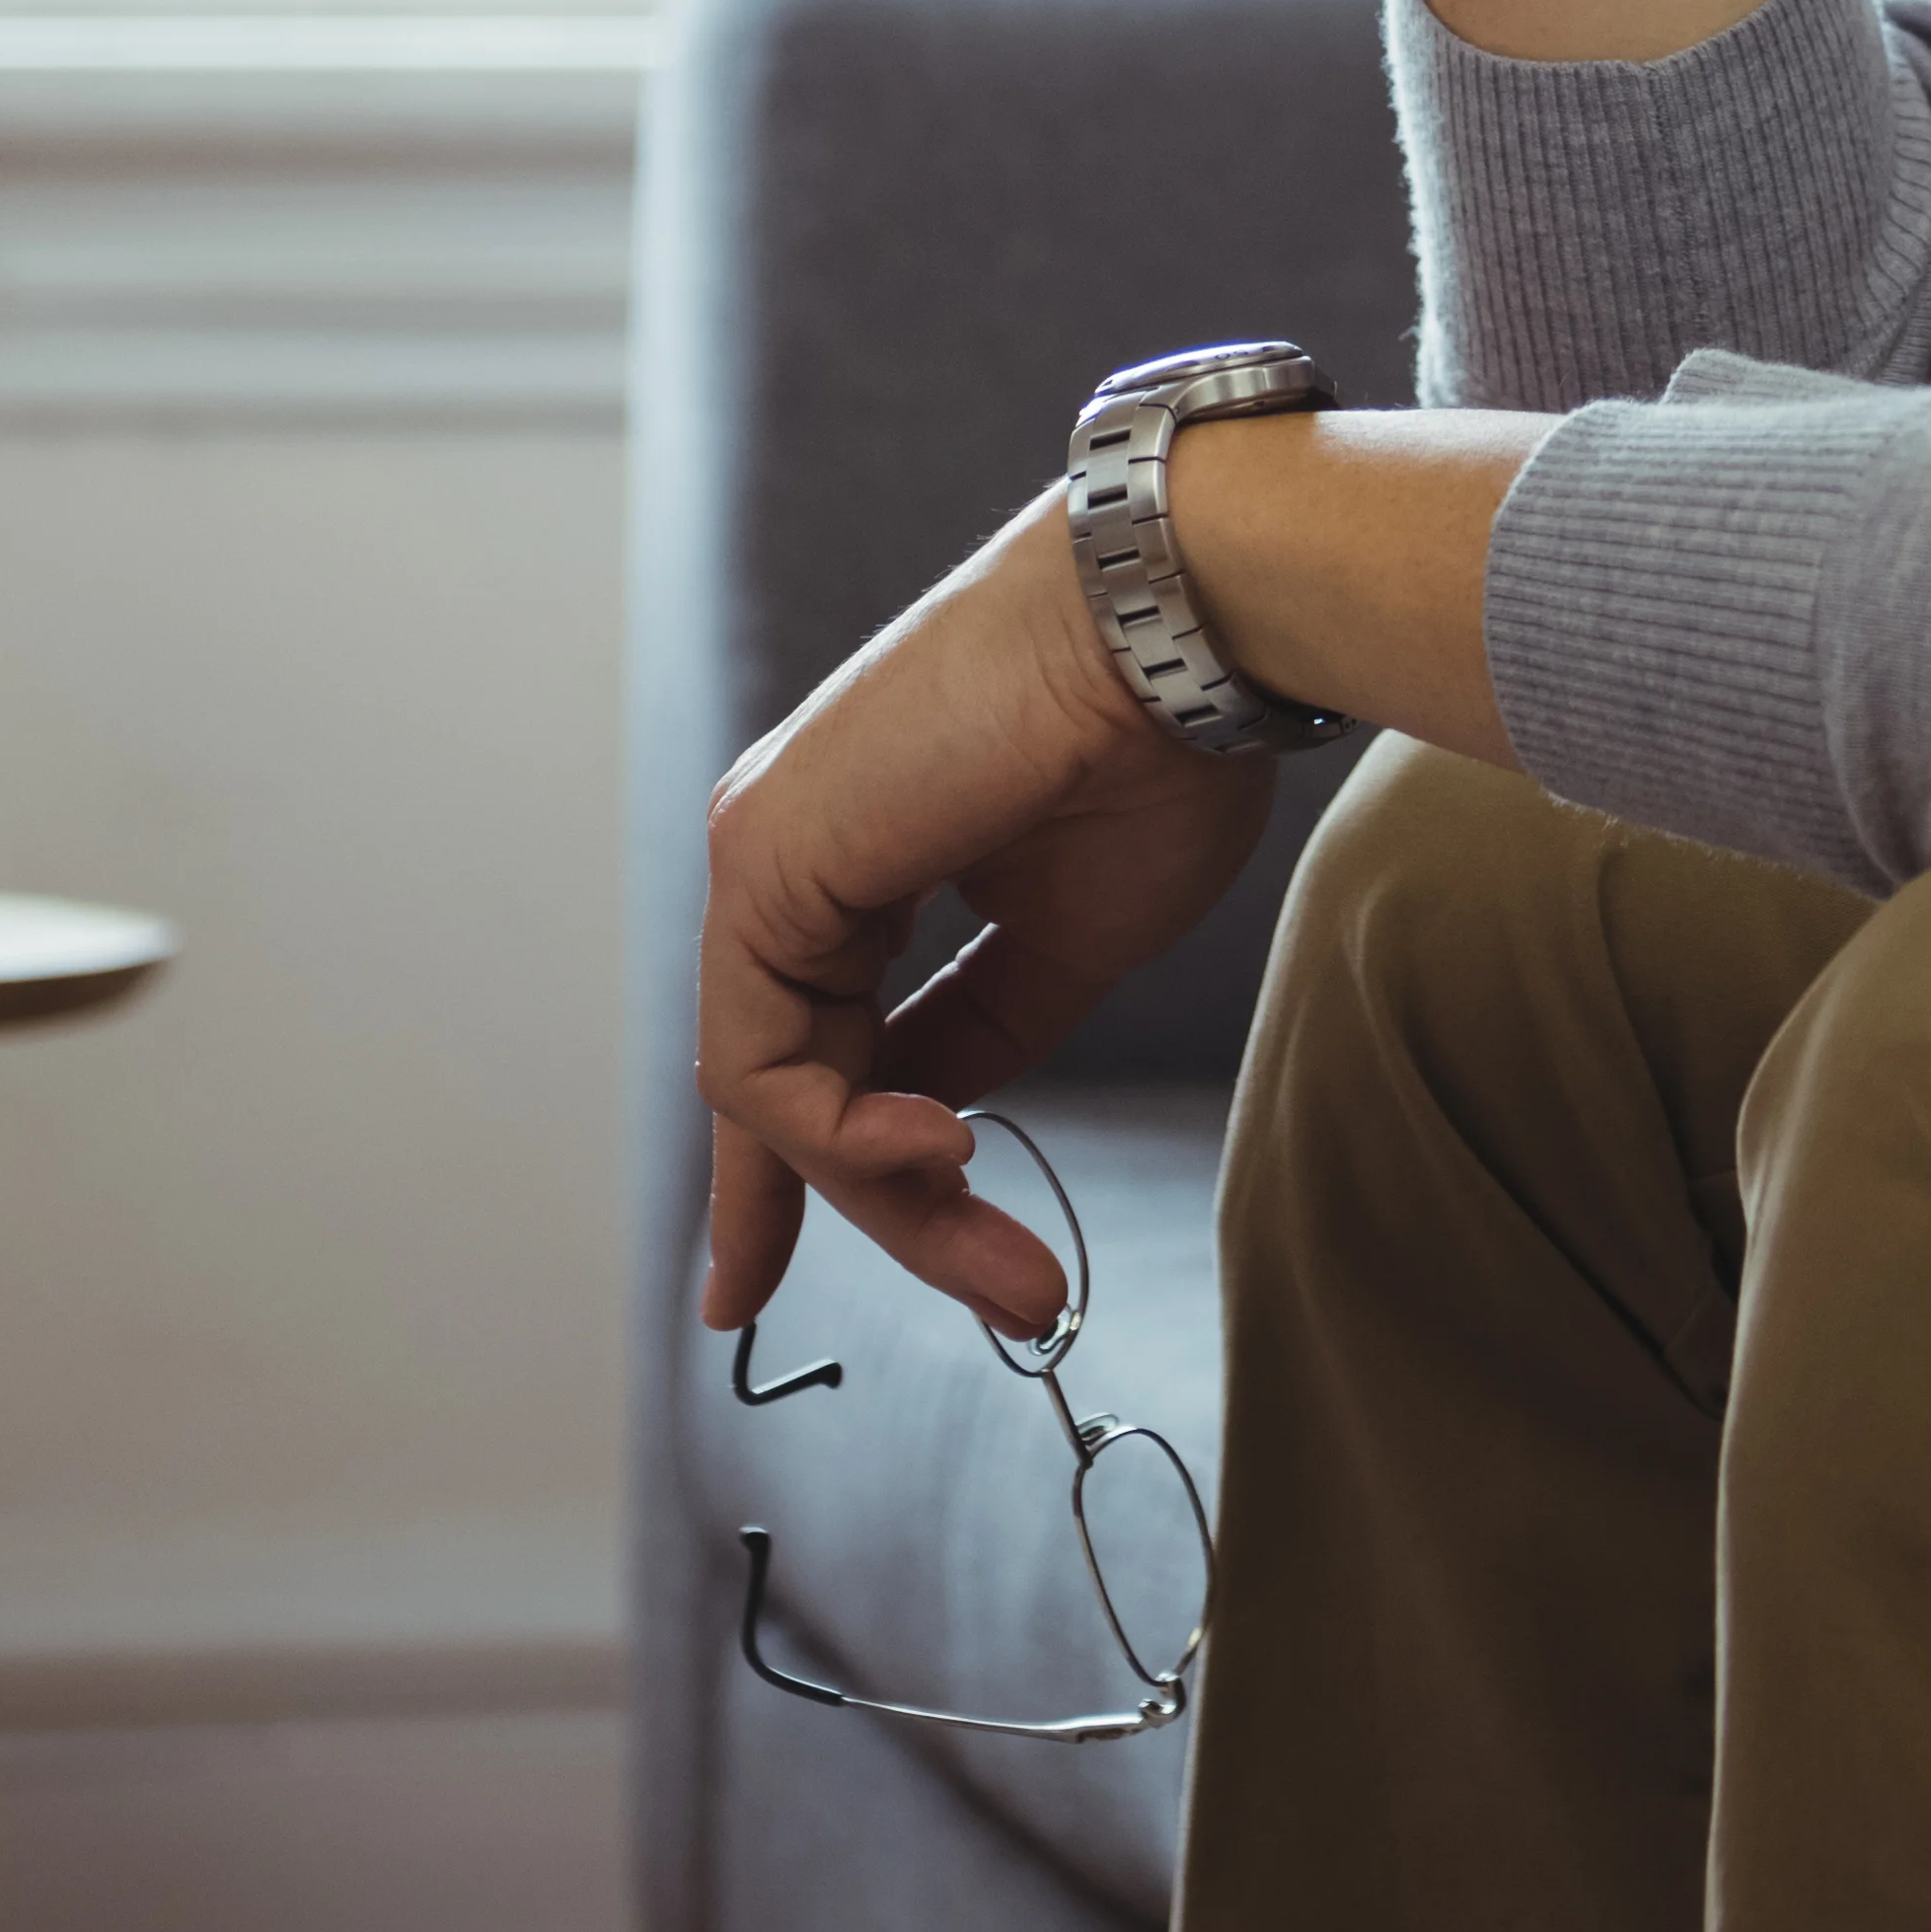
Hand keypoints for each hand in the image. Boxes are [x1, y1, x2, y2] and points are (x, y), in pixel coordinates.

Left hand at [691, 496, 1272, 1343]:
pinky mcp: (762, 865)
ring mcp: (766, 858)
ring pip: (779, 1091)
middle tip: (1010, 1297)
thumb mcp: (1066, 943)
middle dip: (893, 1214)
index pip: (801, 1046)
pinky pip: (765, 1060)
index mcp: (858, 860)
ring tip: (1009, 1259)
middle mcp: (793, 858)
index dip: (794, 1176)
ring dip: (892, 1197)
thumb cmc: (1156, 756)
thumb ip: (982, 1030)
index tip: (753, 1292)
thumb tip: (933, 1118)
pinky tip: (946, 1148)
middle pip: (799, 1086)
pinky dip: (843, 1135)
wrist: (1176, 634)